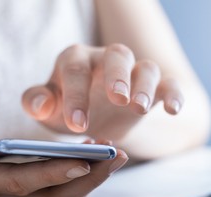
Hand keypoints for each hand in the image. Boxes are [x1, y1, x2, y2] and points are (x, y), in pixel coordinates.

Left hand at [21, 43, 183, 141]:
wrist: (93, 117)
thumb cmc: (66, 108)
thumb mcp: (47, 108)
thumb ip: (36, 102)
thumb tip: (40, 104)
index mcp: (76, 60)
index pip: (76, 70)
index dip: (76, 96)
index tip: (76, 125)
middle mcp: (107, 60)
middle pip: (117, 56)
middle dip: (117, 75)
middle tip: (117, 98)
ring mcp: (134, 73)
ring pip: (147, 68)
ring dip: (145, 86)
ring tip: (140, 108)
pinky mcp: (154, 88)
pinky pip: (169, 84)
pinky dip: (174, 94)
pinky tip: (173, 110)